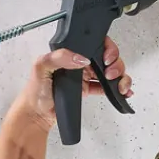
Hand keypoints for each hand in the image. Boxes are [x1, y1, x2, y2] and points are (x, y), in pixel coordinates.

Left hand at [2, 36, 132, 136]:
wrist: (36, 115)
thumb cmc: (35, 91)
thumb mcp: (41, 67)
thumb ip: (59, 57)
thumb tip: (80, 58)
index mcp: (70, 53)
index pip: (95, 43)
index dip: (107, 49)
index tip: (106, 59)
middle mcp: (79, 63)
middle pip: (108, 58)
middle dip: (116, 64)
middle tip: (110, 74)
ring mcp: (85, 76)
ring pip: (111, 71)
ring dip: (121, 77)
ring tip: (119, 86)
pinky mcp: (88, 90)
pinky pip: (107, 87)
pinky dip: (117, 89)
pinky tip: (123, 92)